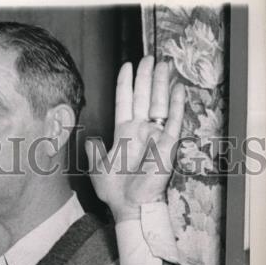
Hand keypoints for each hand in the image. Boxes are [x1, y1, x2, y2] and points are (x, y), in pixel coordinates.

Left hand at [86, 56, 185, 221]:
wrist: (128, 206)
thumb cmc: (114, 190)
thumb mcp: (97, 168)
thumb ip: (93, 151)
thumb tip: (88, 140)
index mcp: (124, 133)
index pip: (125, 101)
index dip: (126, 83)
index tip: (127, 65)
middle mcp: (140, 130)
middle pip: (143, 97)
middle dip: (146, 77)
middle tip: (149, 58)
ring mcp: (155, 136)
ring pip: (159, 104)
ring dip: (161, 84)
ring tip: (163, 64)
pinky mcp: (167, 145)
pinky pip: (174, 122)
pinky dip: (176, 106)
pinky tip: (178, 90)